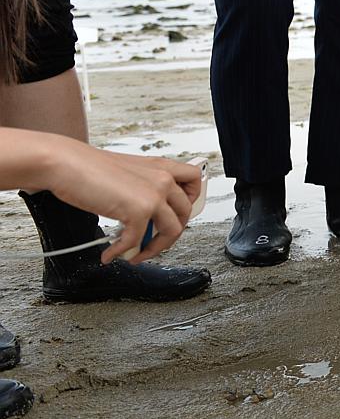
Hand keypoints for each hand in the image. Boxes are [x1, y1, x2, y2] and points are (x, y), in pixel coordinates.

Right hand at [42, 143, 202, 263]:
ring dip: (154, 248)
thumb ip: (144, 187)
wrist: (66, 164)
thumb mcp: (128, 171)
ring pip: (172, 231)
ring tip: (137, 254)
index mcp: (162, 166)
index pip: (194, 181)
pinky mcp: (139, 210)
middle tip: (155, 241)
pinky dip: (122, 251)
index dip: (190, 200)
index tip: (178, 214)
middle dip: (171, 233)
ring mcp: (154, 195)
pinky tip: (110, 253)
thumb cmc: (88, 167)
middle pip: (185, 213)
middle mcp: (163, 179)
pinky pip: (137, 240)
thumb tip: (148, 212)